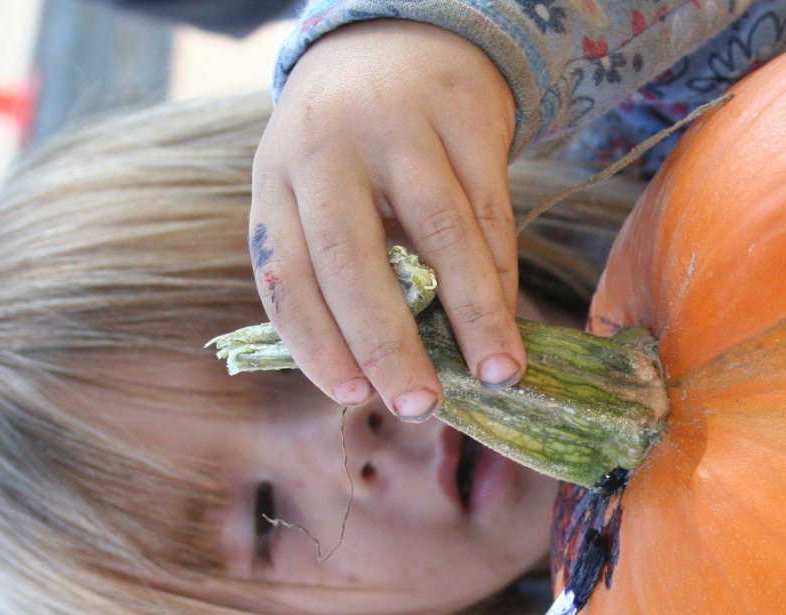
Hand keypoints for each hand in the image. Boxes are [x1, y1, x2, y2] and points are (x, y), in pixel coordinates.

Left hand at [251, 21, 526, 419]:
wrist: (400, 40)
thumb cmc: (352, 149)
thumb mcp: (315, 191)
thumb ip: (334, 270)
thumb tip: (379, 378)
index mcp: (276, 179)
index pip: (284, 273)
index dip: (315, 341)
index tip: (351, 395)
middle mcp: (327, 150)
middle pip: (352, 258)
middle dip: (387, 342)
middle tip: (419, 404)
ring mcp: (398, 128)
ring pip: (438, 235)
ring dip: (472, 315)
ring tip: (496, 374)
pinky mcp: (463, 118)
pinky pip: (488, 211)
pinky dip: (501, 274)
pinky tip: (508, 320)